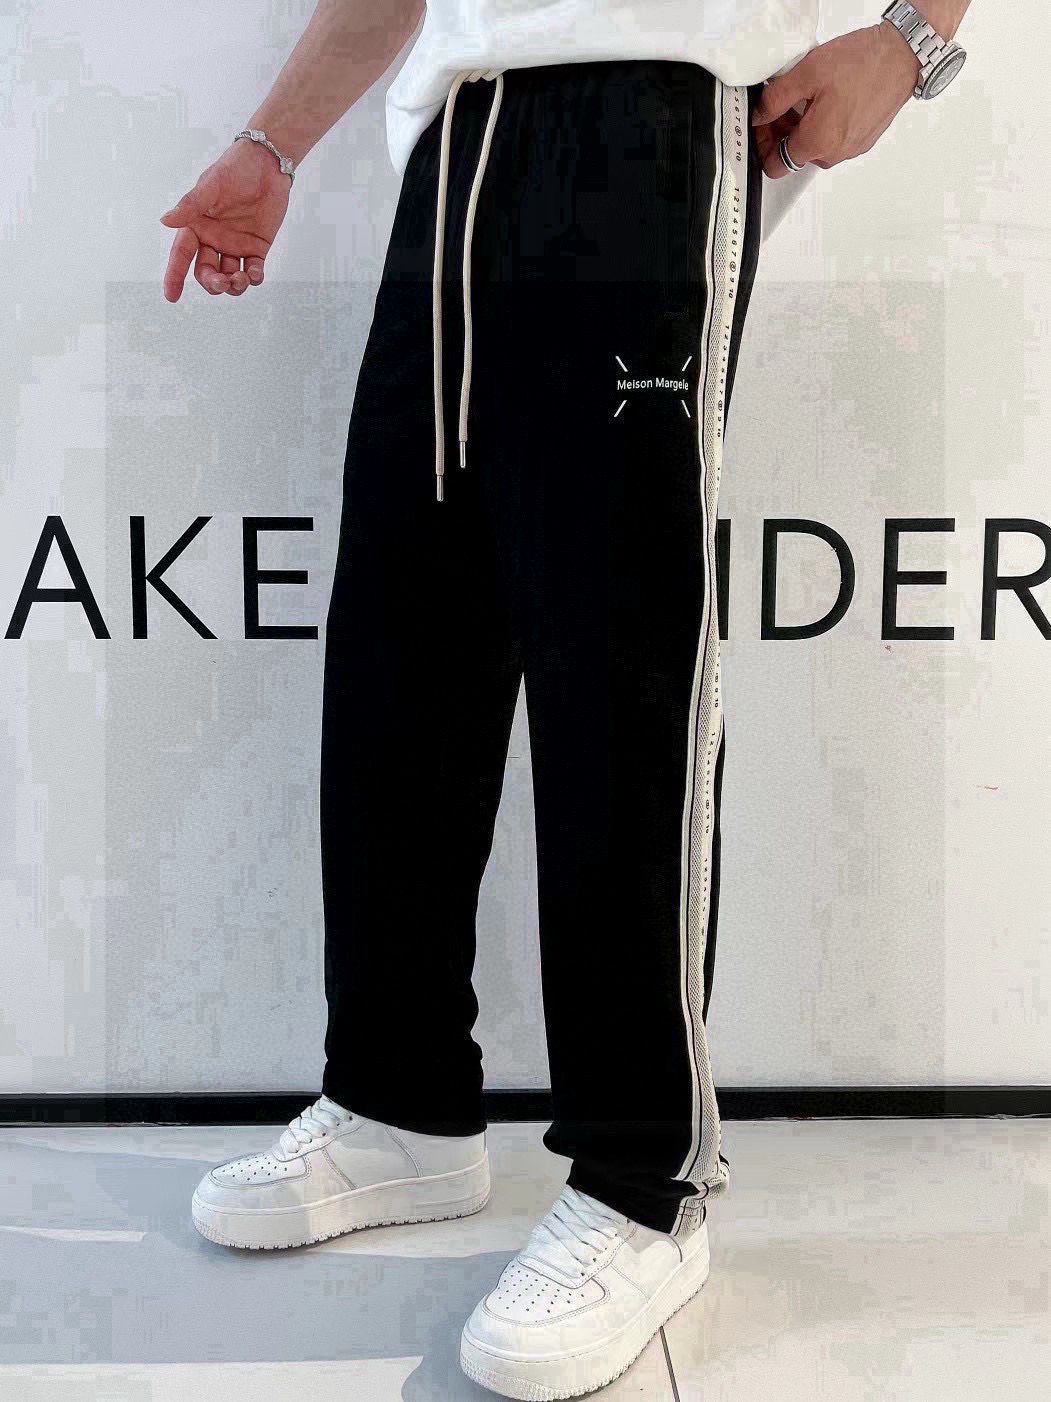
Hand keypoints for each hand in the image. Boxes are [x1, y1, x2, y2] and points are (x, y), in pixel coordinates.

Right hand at [160, 140, 291, 301]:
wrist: (266, 164)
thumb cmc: (234, 169)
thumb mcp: (210, 186)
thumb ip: (190, 205)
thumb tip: (165, 221)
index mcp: (196, 226)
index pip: (182, 255)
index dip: (175, 276)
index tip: (172, 297)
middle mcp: (213, 239)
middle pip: (207, 272)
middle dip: (212, 283)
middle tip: (221, 283)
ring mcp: (235, 245)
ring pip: (230, 276)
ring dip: (234, 285)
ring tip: (240, 280)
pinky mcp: (257, 248)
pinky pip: (253, 271)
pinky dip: (254, 277)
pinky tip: (254, 274)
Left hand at [752, 21, 920, 179]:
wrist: (902, 54)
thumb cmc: (863, 62)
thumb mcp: (806, 73)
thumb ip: (775, 99)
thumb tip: (759, 114)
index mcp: (818, 142)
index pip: (775, 166)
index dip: (762, 146)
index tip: (762, 127)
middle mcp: (836, 153)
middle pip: (795, 156)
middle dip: (782, 133)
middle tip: (781, 105)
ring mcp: (852, 148)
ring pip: (816, 147)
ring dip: (804, 128)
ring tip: (806, 97)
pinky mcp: (864, 140)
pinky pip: (835, 140)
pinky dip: (825, 125)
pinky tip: (827, 100)